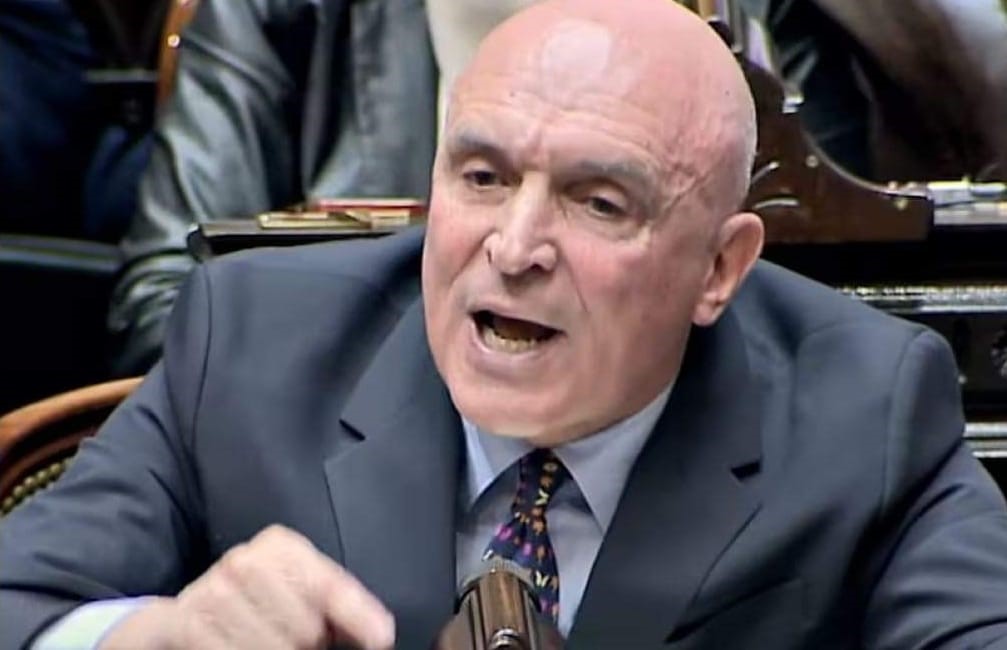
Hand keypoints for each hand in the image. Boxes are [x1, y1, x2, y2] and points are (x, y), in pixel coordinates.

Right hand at [101, 525, 393, 649]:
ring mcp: (214, 593)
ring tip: (269, 641)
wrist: (189, 610)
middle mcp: (246, 562)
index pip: (330, 586)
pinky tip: (240, 645)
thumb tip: (379, 632)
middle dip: (310, 643)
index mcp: (281, 545)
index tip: (382, 637)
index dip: (360, 616)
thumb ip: (337, 602)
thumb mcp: (299, 585)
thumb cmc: (263, 598)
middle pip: (306, 630)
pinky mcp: (187, 624)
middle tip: (299, 639)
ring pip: (275, 649)